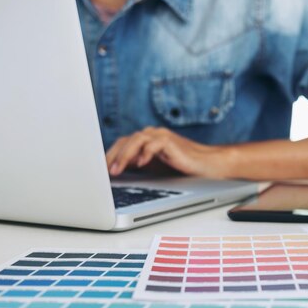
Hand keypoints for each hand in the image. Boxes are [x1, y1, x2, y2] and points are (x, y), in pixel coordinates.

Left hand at [105, 127, 228, 177]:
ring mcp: (162, 137)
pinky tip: (140, 164)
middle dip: (112, 156)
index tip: (99, 171)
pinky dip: (145, 153)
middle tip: (105, 172)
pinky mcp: (171, 142)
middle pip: (126, 140)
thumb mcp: (155, 168)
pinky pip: (154, 144)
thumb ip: (136, 165)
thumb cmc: (183, 167)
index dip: (109, 156)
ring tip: (117, 170)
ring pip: (136, 139)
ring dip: (124, 156)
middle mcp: (152, 135)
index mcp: (147, 140)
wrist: (208, 165)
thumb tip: (115, 172)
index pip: (122, 144)